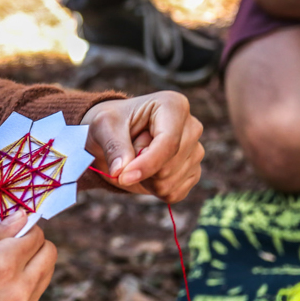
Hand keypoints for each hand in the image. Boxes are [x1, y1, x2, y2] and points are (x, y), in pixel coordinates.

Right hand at [0, 213, 55, 300]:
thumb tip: (17, 218)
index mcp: (2, 264)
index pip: (36, 233)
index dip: (22, 226)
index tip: (7, 228)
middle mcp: (21, 287)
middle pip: (50, 253)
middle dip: (34, 242)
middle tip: (8, 244)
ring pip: (46, 275)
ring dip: (32, 264)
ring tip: (0, 267)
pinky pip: (33, 297)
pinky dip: (23, 286)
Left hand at [80, 91, 203, 202]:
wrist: (115, 135)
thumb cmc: (110, 124)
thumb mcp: (103, 126)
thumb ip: (114, 147)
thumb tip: (121, 172)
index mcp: (173, 106)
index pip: (169, 142)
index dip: (146, 164)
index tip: (123, 177)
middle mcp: (192, 127)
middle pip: (169, 166)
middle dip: (141, 170)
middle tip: (128, 152)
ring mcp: (196, 150)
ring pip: (170, 183)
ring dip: (145, 180)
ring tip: (137, 160)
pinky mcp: (193, 171)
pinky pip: (175, 194)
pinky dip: (154, 190)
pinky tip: (147, 173)